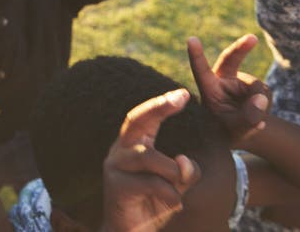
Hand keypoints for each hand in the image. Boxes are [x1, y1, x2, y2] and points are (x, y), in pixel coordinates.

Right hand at [102, 89, 200, 231]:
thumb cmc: (153, 204)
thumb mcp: (176, 185)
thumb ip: (185, 172)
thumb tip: (185, 161)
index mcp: (134, 145)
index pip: (145, 118)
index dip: (162, 104)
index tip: (184, 94)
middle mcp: (120, 150)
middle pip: (135, 119)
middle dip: (158, 107)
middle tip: (178, 98)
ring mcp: (114, 166)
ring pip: (149, 156)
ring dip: (172, 172)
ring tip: (178, 191)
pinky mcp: (116, 186)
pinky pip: (151, 183)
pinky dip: (170, 195)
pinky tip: (175, 205)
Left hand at [187, 35, 270, 144]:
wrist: (238, 132)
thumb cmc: (227, 131)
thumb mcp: (236, 130)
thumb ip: (248, 117)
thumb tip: (260, 98)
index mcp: (208, 88)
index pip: (200, 70)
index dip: (196, 55)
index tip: (191, 39)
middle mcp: (222, 79)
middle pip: (230, 59)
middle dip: (241, 48)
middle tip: (252, 39)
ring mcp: (238, 80)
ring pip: (257, 87)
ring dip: (260, 104)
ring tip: (251, 119)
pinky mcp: (252, 84)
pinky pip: (265, 93)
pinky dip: (265, 105)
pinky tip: (257, 114)